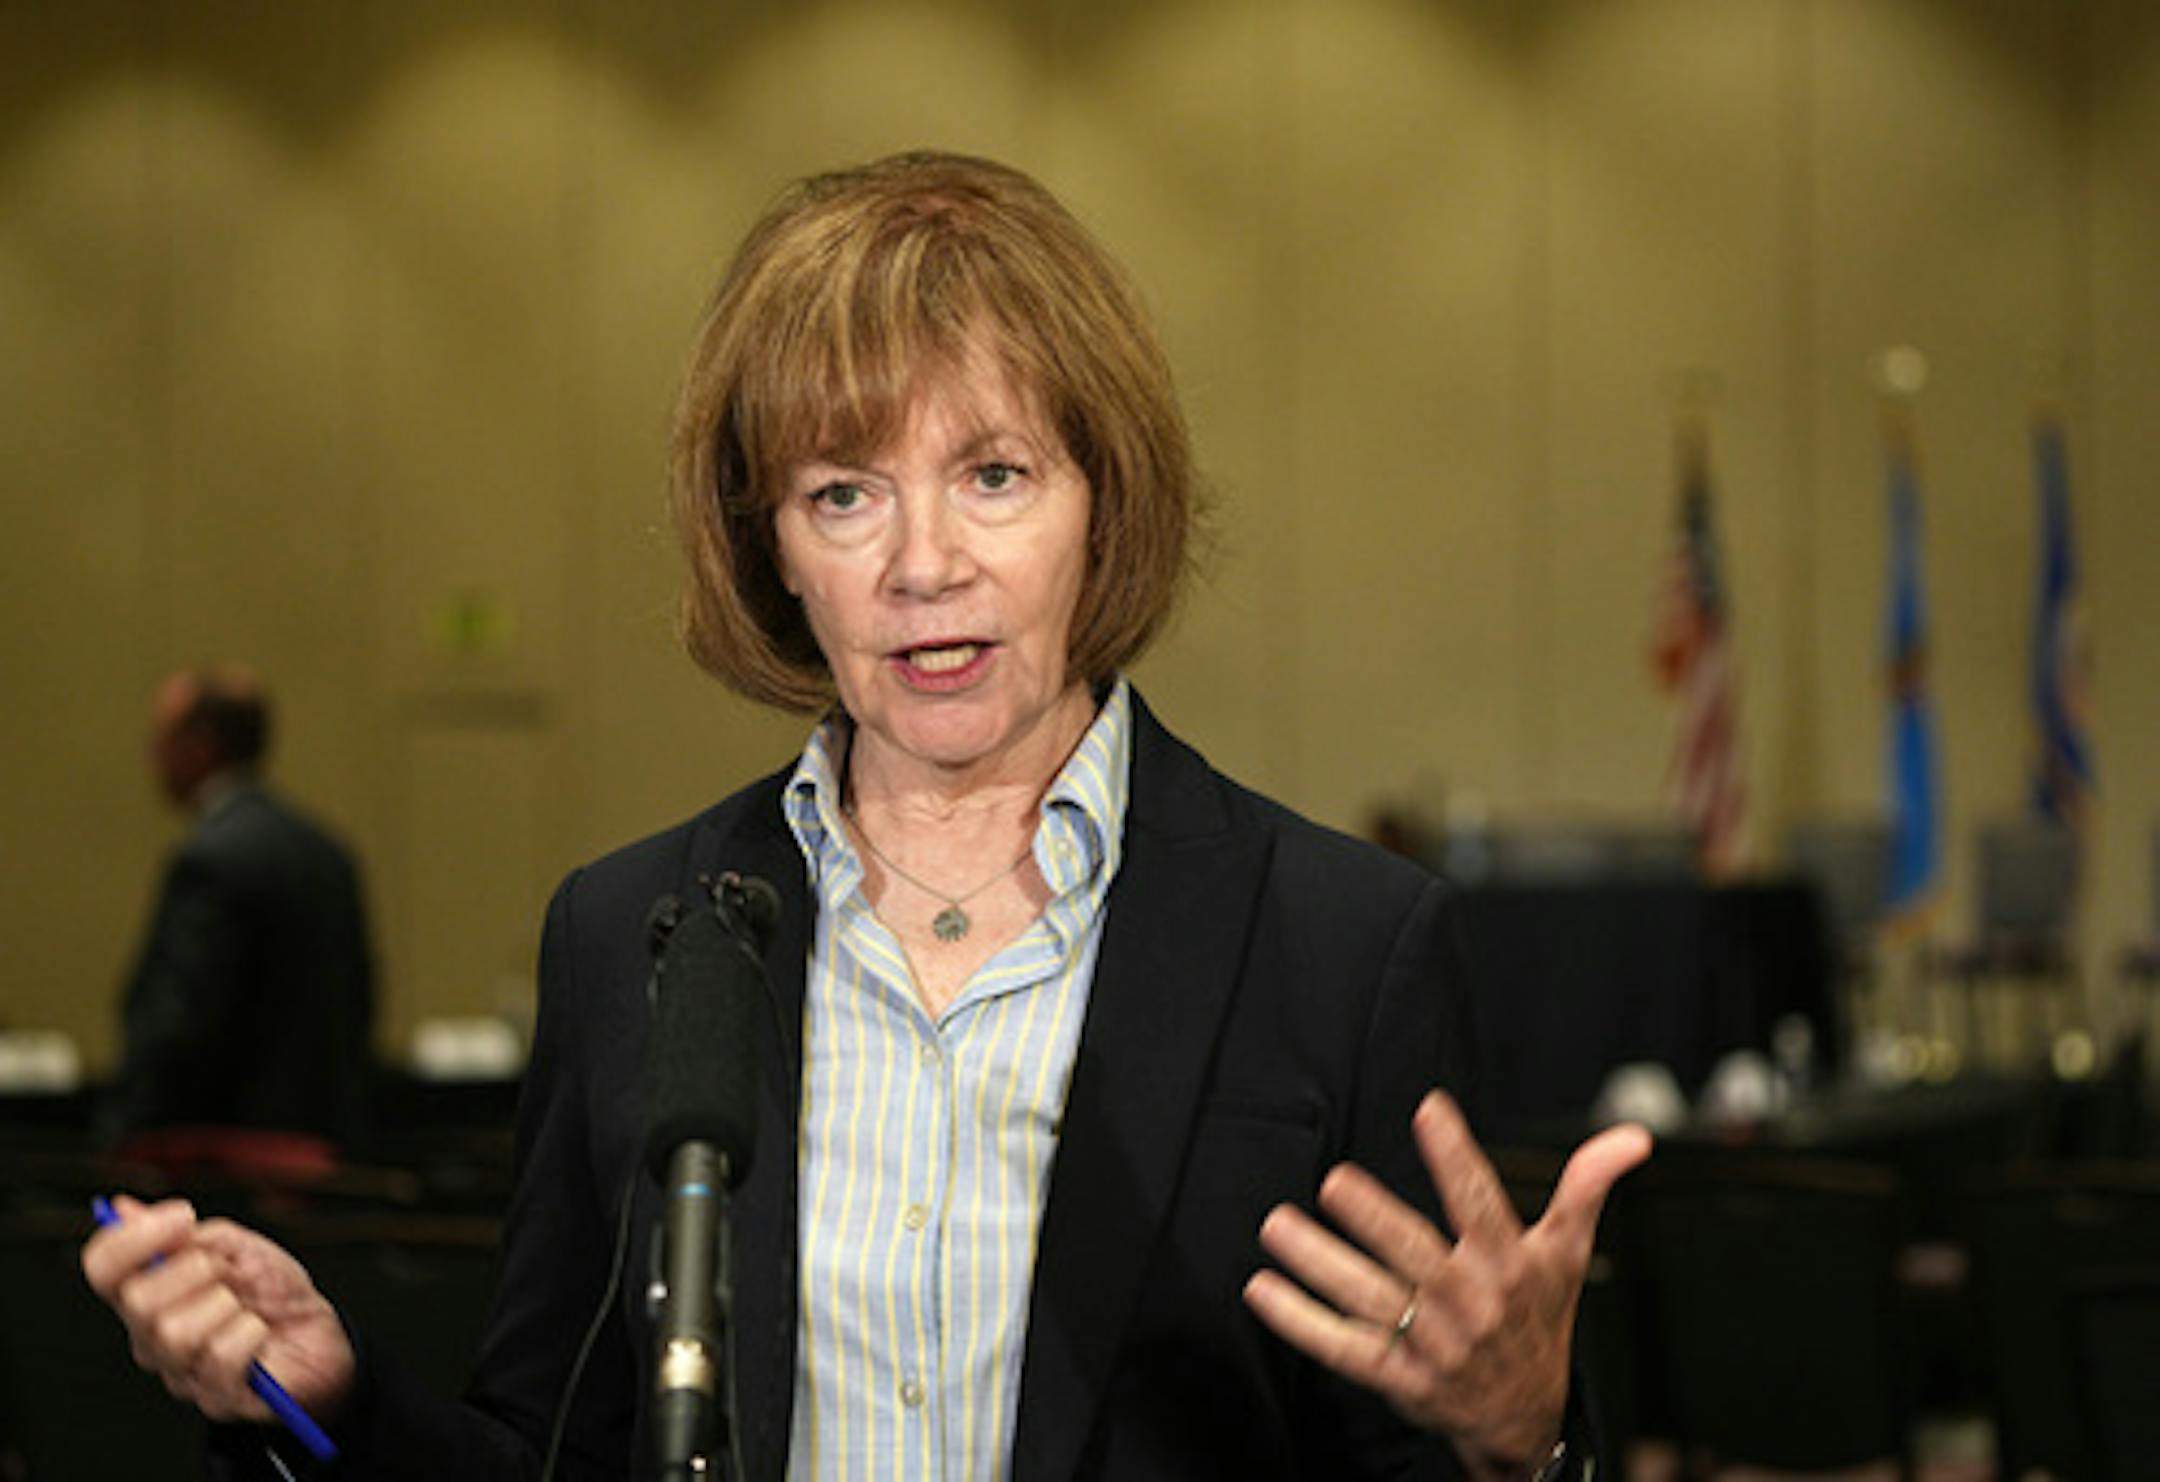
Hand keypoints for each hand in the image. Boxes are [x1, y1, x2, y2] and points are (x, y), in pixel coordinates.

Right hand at [80, 1195, 355, 1423]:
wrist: (321, 1335)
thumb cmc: (273, 1291)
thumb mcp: (237, 1248)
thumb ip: (185, 1236)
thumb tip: (124, 1210)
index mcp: (149, 1294)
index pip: (103, 1269)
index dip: (132, 1239)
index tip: (182, 1215)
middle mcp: (152, 1337)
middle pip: (138, 1301)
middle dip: (196, 1271)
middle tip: (228, 1271)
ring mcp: (181, 1372)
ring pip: (175, 1333)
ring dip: (226, 1305)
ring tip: (246, 1308)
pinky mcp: (215, 1398)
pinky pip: (220, 1357)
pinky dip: (250, 1332)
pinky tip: (259, 1334)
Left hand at [1243, 1091, 1650, 1473]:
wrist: (1526, 1418)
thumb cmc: (1539, 1320)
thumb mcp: (1567, 1255)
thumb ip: (1587, 1188)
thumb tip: (1633, 1137)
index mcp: (1509, 1265)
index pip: (1481, 1201)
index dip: (1456, 1156)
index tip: (1429, 1109)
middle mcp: (1469, 1303)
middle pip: (1417, 1254)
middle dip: (1376, 1219)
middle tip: (1335, 1181)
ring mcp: (1432, 1344)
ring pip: (1371, 1299)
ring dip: (1320, 1264)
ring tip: (1278, 1227)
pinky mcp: (1400, 1379)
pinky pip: (1344, 1349)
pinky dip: (1301, 1322)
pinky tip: (1263, 1290)